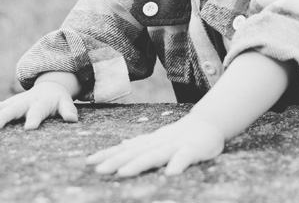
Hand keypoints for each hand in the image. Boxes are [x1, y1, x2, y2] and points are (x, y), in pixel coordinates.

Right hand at [0, 81, 77, 129]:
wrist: (47, 88)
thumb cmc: (56, 99)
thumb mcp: (65, 102)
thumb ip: (68, 110)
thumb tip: (73, 119)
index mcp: (39, 103)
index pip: (37, 112)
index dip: (34, 119)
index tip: (30, 128)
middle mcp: (23, 102)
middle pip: (12, 110)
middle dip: (2, 118)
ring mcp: (11, 103)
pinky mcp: (3, 105)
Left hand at [86, 113, 224, 176]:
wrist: (209, 123)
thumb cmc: (182, 134)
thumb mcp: (159, 138)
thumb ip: (142, 142)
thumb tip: (123, 143)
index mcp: (151, 142)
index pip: (126, 149)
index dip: (108, 155)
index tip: (89, 162)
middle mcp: (159, 143)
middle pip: (135, 153)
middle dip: (116, 161)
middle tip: (98, 170)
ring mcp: (176, 145)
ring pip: (155, 155)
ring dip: (139, 163)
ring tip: (123, 173)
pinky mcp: (193, 150)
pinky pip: (184, 158)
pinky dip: (177, 164)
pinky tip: (170, 175)